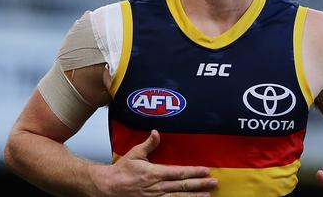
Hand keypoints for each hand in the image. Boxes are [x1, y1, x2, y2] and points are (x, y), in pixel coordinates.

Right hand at [90, 130, 216, 195]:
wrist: (108, 187)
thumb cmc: (121, 170)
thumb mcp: (134, 154)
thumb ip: (148, 144)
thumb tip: (156, 132)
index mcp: (154, 173)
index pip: (178, 172)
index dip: (193, 171)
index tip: (206, 170)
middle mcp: (157, 186)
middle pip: (182, 185)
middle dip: (200, 184)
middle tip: (214, 183)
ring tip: (207, 196)